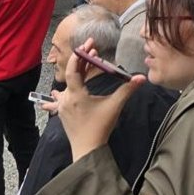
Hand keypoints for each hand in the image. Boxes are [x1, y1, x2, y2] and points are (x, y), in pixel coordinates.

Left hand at [56, 41, 145, 160]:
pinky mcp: (62, 114)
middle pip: (72, 74)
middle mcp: (66, 98)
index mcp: (76, 94)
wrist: (87, 149)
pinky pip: (58, 100)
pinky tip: (51, 96)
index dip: (78, 56)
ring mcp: (62, 106)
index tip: (87, 45)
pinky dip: (58, 95)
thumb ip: (127, 90)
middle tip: (92, 49)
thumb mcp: (114, 106)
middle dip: (82, 60)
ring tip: (81, 63)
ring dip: (74, 73)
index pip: (73, 70)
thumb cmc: (100, 127)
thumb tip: (142, 78)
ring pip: (66, 85)